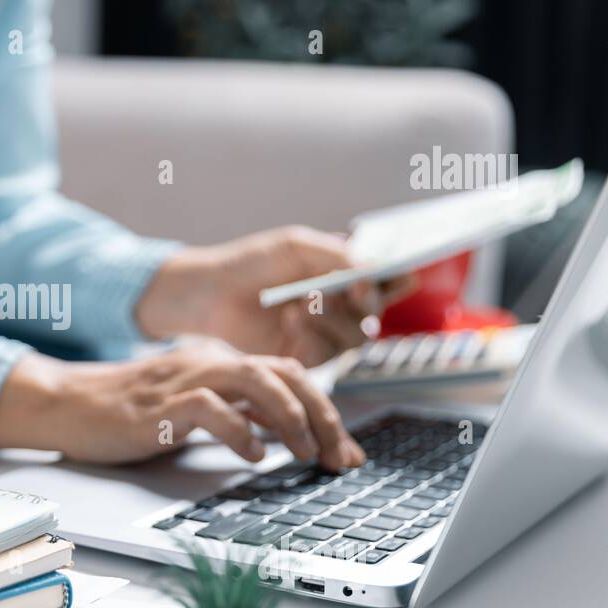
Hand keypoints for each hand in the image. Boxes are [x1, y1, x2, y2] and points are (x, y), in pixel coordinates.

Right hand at [0, 343, 363, 469]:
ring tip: (304, 453)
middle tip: (339, 459)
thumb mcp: (197, 409)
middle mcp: (210, 363)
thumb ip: (242, 413)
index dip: (328, 412)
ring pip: (256, 380)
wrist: (70, 403)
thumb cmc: (132, 411)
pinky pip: (210, 407)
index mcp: (221, 362)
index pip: (290, 375)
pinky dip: (239, 430)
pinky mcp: (161, 405)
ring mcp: (185, 380)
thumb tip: (292, 434)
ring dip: (291, 418)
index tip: (346, 453)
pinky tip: (252, 454)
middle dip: (323, 417)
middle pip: (285, 374)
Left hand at [136, 225, 416, 366]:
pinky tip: (289, 319)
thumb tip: (376, 271)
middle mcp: (341, 311)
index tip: (386, 276)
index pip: (388, 284)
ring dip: (332, 319)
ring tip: (302, 302)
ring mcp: (323, 338)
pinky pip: (323, 356)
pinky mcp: (301, 360)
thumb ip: (338, 256)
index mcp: (346, 279)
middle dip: (360, 303)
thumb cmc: (253, 263)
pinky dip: (310, 337)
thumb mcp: (297, 247)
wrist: (212, 290)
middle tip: (341, 290)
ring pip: (352, 340)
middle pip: (373, 316)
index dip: (395, 283)